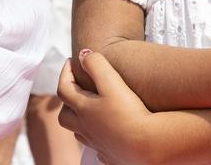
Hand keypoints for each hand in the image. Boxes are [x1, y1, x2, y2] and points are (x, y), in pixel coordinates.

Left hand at [58, 50, 156, 164]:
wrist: (146, 145)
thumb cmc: (129, 113)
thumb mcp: (112, 82)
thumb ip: (96, 65)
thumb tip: (83, 54)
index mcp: (83, 109)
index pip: (64, 88)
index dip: (65, 72)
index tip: (70, 61)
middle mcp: (86, 128)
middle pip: (65, 115)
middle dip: (67, 100)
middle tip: (77, 88)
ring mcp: (97, 143)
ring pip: (79, 133)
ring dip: (80, 120)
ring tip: (90, 110)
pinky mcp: (110, 155)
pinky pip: (97, 147)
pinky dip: (98, 137)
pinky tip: (108, 132)